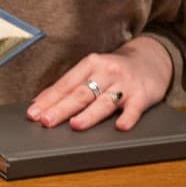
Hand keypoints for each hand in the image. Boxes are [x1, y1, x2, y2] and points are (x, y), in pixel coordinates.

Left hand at [26, 37, 172, 131]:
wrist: (152, 59)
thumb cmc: (115, 70)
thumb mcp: (94, 70)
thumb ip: (73, 84)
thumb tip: (42, 102)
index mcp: (90, 64)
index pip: (65, 84)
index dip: (49, 99)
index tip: (33, 113)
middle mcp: (106, 72)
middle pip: (81, 93)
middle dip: (62, 108)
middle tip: (46, 121)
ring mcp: (124, 84)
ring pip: (104, 101)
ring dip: (89, 114)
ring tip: (75, 125)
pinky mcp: (143, 95)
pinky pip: (135, 108)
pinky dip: (128, 117)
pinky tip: (120, 126)